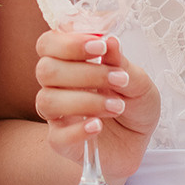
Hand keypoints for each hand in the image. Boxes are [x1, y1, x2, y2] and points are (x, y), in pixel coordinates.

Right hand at [32, 31, 159, 183]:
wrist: (139, 141)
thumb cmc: (134, 104)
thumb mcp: (138, 81)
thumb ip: (121, 64)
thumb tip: (110, 41)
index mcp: (71, 62)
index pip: (48, 43)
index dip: (68, 42)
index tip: (100, 46)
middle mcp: (58, 85)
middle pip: (45, 70)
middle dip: (83, 72)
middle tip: (118, 79)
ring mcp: (58, 114)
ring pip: (47, 101)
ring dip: (85, 101)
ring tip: (117, 106)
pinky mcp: (62, 142)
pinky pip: (57, 136)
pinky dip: (78, 131)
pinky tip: (98, 126)